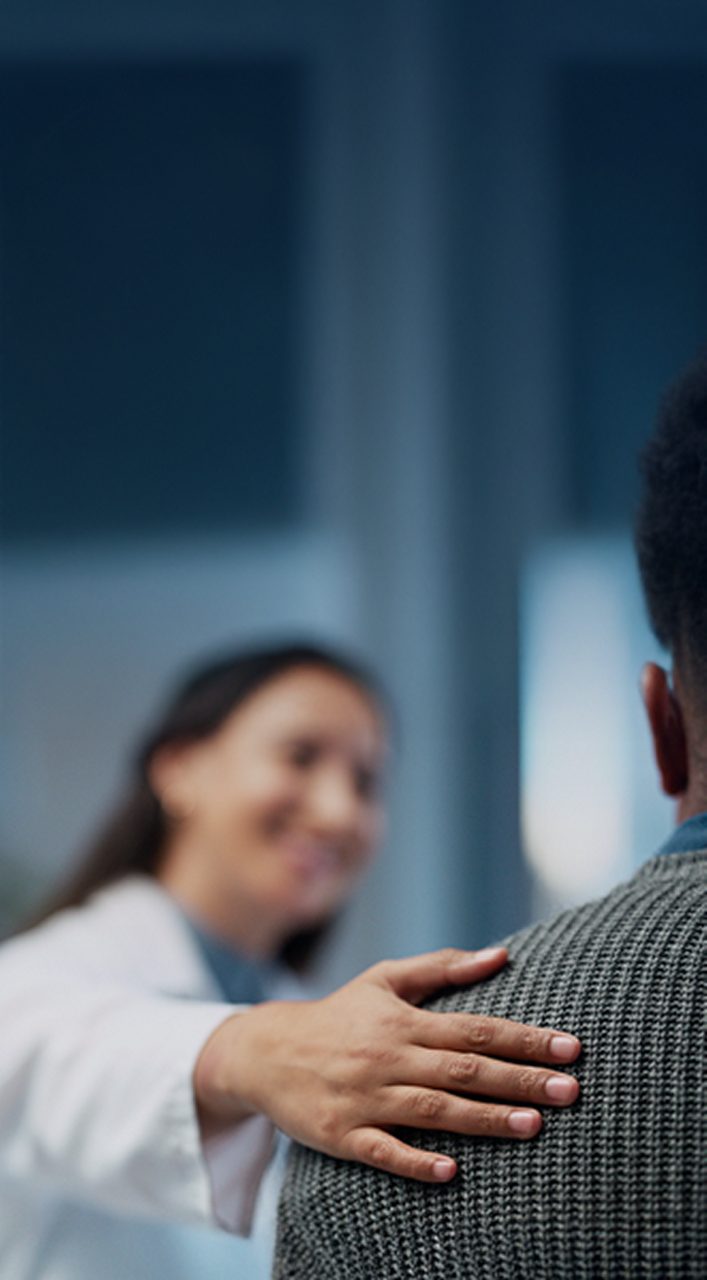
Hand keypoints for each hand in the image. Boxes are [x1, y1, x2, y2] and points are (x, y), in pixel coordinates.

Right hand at [193, 946, 579, 1182]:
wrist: (264, 1052)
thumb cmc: (338, 1014)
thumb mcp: (384, 981)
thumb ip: (442, 968)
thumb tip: (501, 954)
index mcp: (403, 1021)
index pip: (474, 1029)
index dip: (523, 1039)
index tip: (569, 1048)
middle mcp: (387, 1057)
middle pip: (463, 1069)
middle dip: (520, 1079)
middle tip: (571, 1089)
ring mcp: (364, 1098)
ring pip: (432, 1110)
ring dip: (484, 1119)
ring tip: (535, 1126)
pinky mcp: (342, 1134)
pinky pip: (382, 1151)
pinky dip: (415, 1161)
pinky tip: (451, 1172)